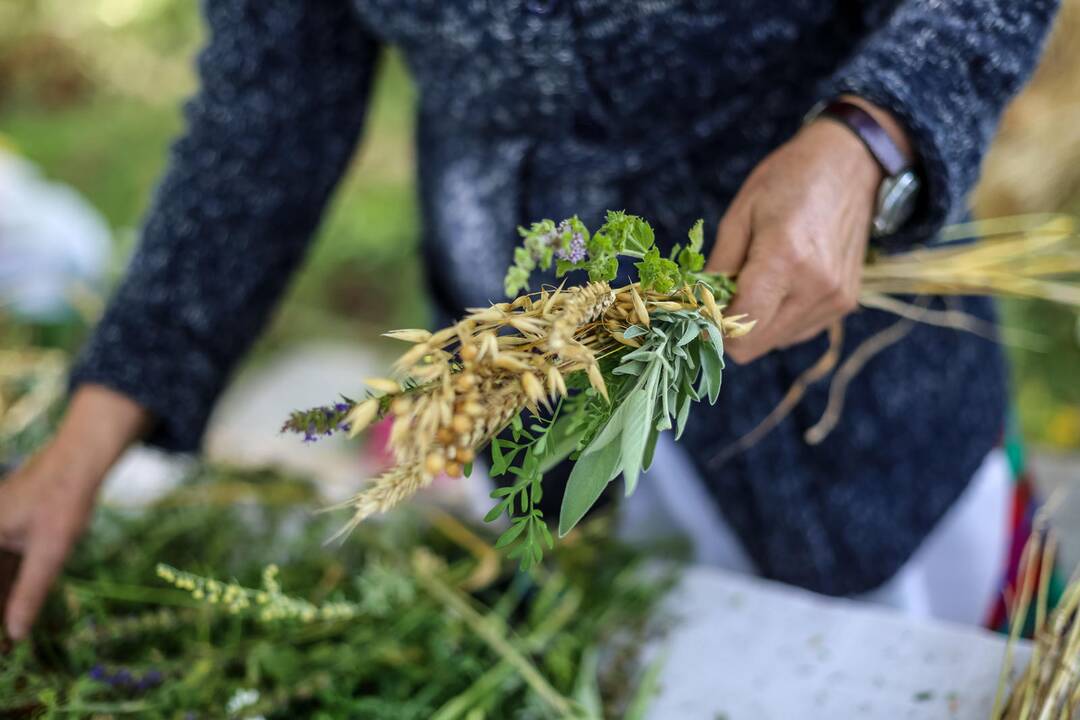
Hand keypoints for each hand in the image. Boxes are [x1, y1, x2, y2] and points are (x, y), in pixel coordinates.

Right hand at [0, 385, 148, 641]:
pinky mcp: (9, 529)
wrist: (81, 460)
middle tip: (8, 644)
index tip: (5, 642)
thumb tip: (16, 632)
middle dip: (0, 609)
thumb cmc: (64, 500)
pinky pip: (4, 566)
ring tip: (10, 636)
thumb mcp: (50, 551)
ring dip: (3, 603)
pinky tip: (16, 613)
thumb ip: (30, 592)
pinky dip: (10, 588)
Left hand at [708, 97, 910, 362]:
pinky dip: (779, 319)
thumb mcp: (739, 214)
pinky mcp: (846, 304)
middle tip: (723, 294)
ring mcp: (835, 299)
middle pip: (755, 345)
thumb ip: (719, 267)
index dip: (712, 325)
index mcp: (785, 259)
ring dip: (757, 323)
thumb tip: (698, 308)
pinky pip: (797, 332)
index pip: (740, 327)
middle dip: (731, 327)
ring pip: (775, 343)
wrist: (850, 164)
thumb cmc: (788, 180)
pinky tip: (780, 285)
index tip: (701, 307)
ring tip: (757, 281)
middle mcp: (815, 287)